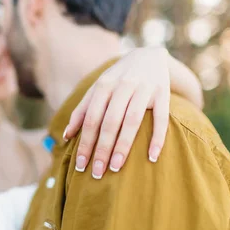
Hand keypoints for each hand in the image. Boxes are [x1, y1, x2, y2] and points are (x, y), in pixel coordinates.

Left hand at [64, 47, 170, 178]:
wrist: (149, 56)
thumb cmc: (118, 78)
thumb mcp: (98, 88)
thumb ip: (82, 110)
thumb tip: (66, 136)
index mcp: (103, 85)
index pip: (91, 118)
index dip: (85, 142)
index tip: (81, 165)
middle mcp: (123, 85)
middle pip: (110, 122)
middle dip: (102, 148)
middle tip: (97, 173)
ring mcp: (144, 89)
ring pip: (132, 120)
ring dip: (123, 145)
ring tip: (116, 168)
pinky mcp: (163, 93)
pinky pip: (162, 119)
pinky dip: (157, 138)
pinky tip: (152, 157)